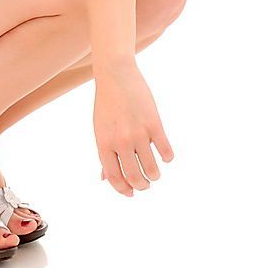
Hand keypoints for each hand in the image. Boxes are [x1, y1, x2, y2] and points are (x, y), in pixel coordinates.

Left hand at [93, 59, 173, 195]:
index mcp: (104, 143)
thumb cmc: (107, 104)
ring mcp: (138, 133)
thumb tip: (105, 180)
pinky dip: (167, 158)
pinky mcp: (154, 124)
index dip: (124, 189)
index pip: (114, 177)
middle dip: (142, 186)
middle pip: (134, 177)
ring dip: (155, 176)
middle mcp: (120, 141)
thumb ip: (104, 154)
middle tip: (146, 185)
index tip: (131, 193)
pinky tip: (164, 156)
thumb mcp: (100, 129)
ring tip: (154, 173)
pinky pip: (166, 152)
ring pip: (152, 169)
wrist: (116, 75)